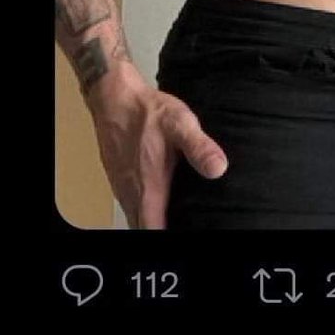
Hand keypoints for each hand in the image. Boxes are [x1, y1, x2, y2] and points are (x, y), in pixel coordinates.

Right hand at [87, 69, 227, 228]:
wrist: (115, 96)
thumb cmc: (147, 112)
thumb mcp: (180, 124)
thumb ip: (199, 147)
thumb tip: (219, 169)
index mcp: (149, 190)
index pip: (155, 232)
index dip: (171, 238)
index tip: (187, 235)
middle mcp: (132, 195)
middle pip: (145, 229)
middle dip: (164, 231)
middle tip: (186, 226)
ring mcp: (122, 188)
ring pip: (137, 218)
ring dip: (153, 222)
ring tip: (177, 219)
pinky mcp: (118, 179)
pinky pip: (131, 205)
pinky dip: (145, 210)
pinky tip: (161, 199)